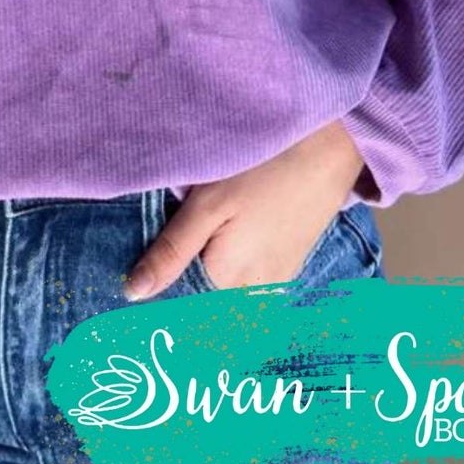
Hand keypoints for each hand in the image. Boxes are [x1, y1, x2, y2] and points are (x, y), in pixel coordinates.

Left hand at [124, 121, 366, 299]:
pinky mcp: (288, 268)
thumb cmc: (264, 169)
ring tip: (188, 258)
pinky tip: (223, 249)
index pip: (181, 312)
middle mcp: (254, 297)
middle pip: (206, 307)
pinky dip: (230, 278)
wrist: (330, 151)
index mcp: (227, 284)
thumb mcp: (208, 204)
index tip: (136, 292)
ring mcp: (276, 285)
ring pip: (228, 299)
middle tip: (155, 275)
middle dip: (181, 294)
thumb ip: (172, 251)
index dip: (158, 304)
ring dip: (207, 287)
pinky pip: (250, 288)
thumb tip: (132, 293)